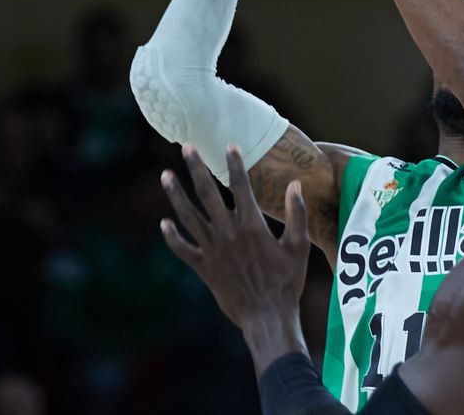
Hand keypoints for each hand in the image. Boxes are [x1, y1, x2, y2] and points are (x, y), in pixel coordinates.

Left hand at [160, 145, 309, 332]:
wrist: (267, 316)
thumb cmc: (287, 281)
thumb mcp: (299, 246)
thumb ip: (297, 213)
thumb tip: (294, 184)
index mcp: (251, 225)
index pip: (241, 185)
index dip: (235, 164)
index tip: (229, 146)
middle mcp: (228, 233)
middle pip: (208, 193)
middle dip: (196, 168)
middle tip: (187, 146)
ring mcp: (213, 250)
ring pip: (188, 216)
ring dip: (176, 194)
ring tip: (165, 175)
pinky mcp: (203, 268)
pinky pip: (183, 249)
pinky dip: (172, 236)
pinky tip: (164, 223)